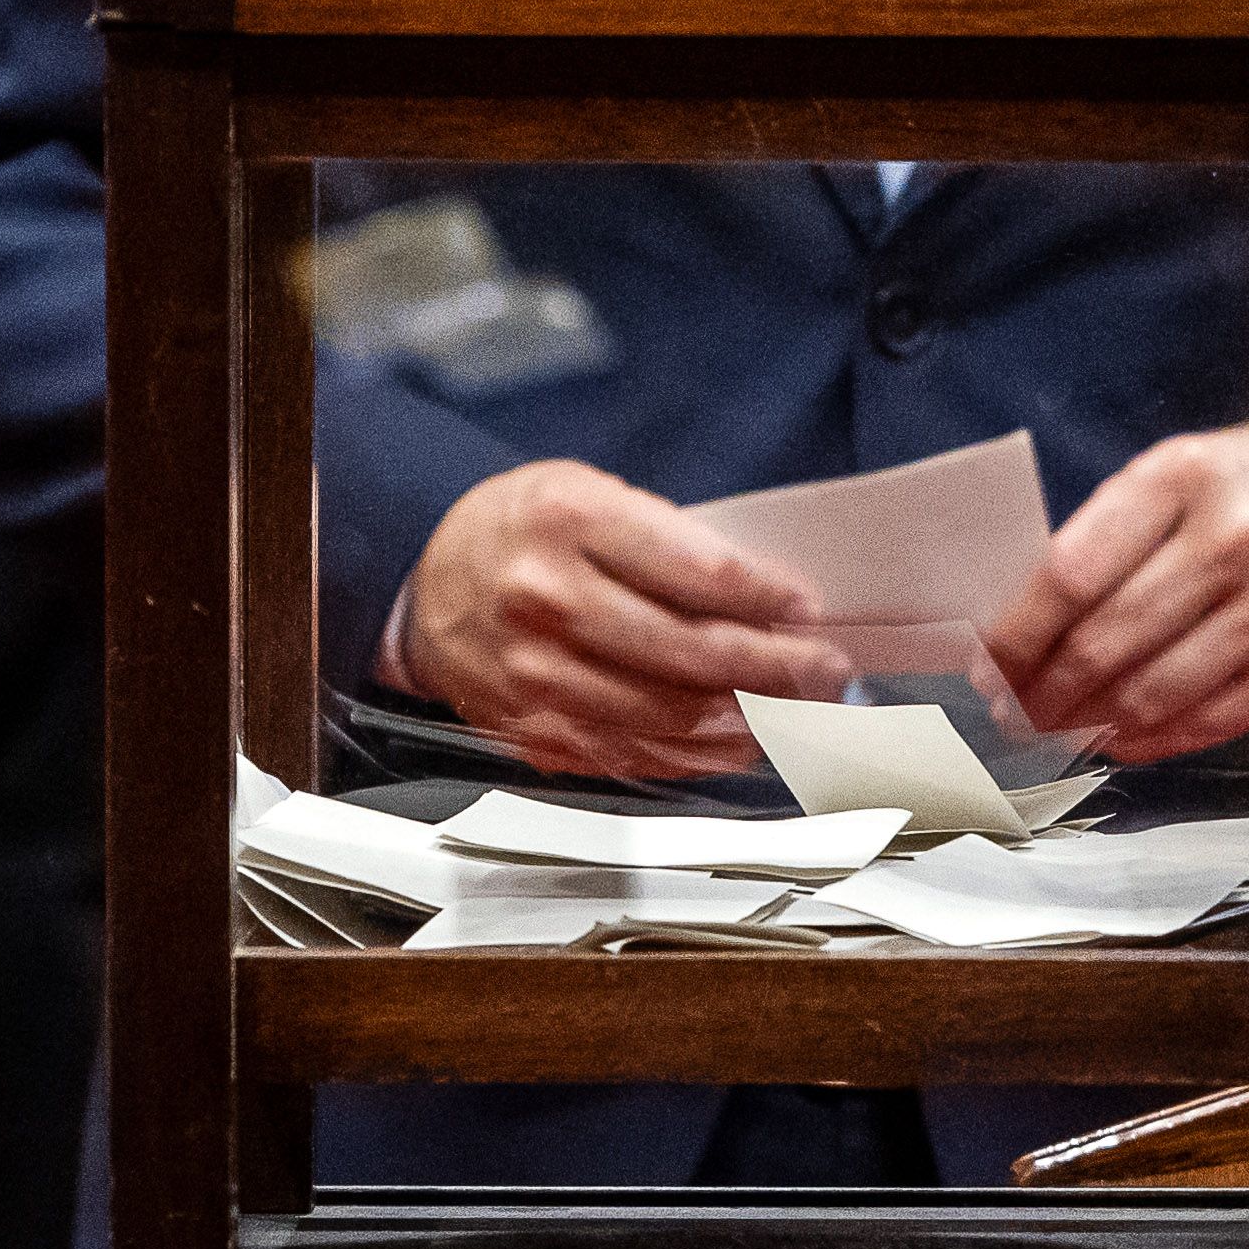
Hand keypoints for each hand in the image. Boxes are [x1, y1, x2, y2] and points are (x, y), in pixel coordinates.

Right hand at [384, 458, 850, 783]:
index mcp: (569, 523)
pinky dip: (698, 756)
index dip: (767, 597)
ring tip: (799, 709)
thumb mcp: (588, 492)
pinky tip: (738, 743)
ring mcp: (537, 675)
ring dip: (751, 719)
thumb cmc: (517, 532)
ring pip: (670, 715)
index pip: (697, 572)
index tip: (807, 606)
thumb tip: (765, 595)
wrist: (422, 585)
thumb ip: (670, 539)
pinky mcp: (534, 730)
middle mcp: (548, 602)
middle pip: (692, 652)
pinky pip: (634, 755)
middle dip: (778, 666)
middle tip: (826, 668)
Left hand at [972, 419, 1248, 766]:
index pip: (1068, 574)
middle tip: (1005, 715)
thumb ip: (1109, 538)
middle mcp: (1229, 538)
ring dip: (1087, 725)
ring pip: (1149, 692)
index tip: (983, 667)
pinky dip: (1151, 740)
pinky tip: (1118, 740)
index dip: (1015, 635)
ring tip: (1052, 733)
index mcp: (1181, 475)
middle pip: (1103, 642)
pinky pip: (1205, 719)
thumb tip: (1021, 630)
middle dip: (1039, 693)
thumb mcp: (1179, 474)